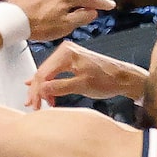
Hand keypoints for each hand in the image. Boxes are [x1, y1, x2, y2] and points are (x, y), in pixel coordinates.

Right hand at [28, 41, 145, 106]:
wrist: (122, 78)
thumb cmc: (107, 79)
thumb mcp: (82, 85)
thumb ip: (59, 86)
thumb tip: (42, 90)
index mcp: (67, 53)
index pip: (43, 73)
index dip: (37, 91)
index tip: (35, 105)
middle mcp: (65, 51)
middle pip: (43, 73)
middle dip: (37, 91)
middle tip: (34, 106)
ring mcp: (68, 55)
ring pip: (47, 74)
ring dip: (42, 89)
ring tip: (38, 103)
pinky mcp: (71, 61)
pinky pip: (54, 72)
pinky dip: (48, 83)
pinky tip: (40, 89)